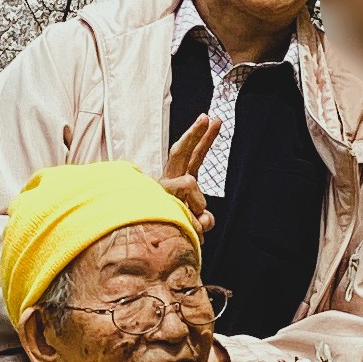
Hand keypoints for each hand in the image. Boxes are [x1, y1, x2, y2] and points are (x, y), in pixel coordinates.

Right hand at [161, 115, 220, 233]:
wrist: (148, 243)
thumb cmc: (173, 231)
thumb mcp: (196, 225)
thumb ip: (204, 220)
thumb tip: (205, 220)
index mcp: (180, 181)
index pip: (194, 156)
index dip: (205, 139)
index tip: (214, 120)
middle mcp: (169, 180)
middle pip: (181, 151)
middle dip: (195, 133)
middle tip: (207, 117)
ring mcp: (162, 188)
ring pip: (189, 181)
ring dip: (197, 205)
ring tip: (193, 219)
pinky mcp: (157, 197)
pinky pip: (182, 198)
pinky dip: (191, 214)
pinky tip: (186, 224)